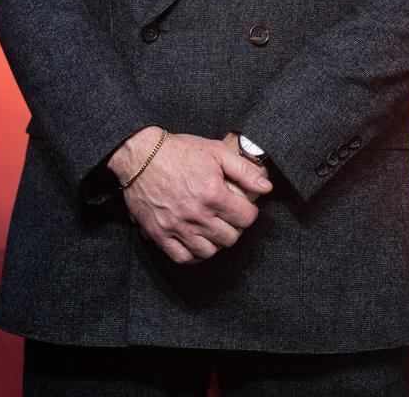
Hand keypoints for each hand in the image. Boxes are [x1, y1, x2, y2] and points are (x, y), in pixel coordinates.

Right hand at [107, 128, 272, 265]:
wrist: (141, 155)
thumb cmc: (179, 151)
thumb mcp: (216, 151)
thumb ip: (244, 171)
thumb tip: (266, 187)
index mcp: (213, 193)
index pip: (246, 218)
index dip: (249, 212)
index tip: (243, 207)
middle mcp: (197, 214)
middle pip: (230, 238)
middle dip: (234, 227)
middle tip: (229, 217)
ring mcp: (177, 227)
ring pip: (209, 251)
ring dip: (216, 242)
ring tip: (213, 228)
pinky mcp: (160, 233)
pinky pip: (183, 257)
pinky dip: (193, 254)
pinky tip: (196, 242)